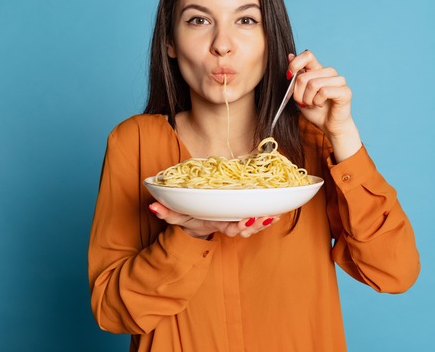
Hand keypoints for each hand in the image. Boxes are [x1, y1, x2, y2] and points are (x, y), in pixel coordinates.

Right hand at [149, 202, 278, 238]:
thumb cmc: (190, 215)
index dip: (240, 227)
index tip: (246, 221)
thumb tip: (152, 205)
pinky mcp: (247, 211)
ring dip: (267, 219)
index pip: (231, 228)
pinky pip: (261, 214)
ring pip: (257, 223)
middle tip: (266, 217)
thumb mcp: (177, 215)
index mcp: (219, 223)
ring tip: (276, 214)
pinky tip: (281, 207)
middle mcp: (232, 223)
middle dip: (258, 224)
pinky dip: (272, 211)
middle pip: (248, 228)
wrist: (198, 216)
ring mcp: (239, 219)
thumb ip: (166, 211)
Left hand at [287, 50, 361, 160]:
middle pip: (304, 76)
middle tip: (303, 102)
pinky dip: (317, 101)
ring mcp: (339, 81)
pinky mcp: (345, 91)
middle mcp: (330, 72)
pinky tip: (321, 105)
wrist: (329, 126)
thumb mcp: (300, 93)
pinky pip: (323, 91)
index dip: (295, 64)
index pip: (307, 55)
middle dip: (298, 93)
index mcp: (319, 70)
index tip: (289, 77)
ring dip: (308, 99)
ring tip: (313, 104)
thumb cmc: (316, 110)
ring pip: (313, 84)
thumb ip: (296, 76)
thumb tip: (290, 56)